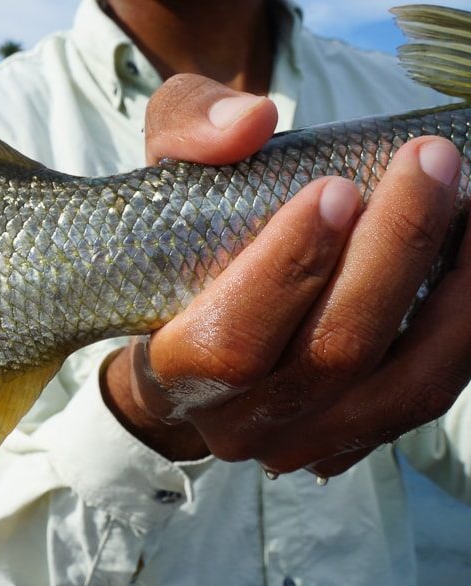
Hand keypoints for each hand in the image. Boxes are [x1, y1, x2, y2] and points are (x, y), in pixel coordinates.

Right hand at [101, 74, 470, 478]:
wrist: (192, 333)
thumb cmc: (181, 248)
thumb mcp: (164, 168)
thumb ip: (188, 127)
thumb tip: (250, 125)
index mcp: (172, 370)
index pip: (230, 345)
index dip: (288, 272)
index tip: (336, 187)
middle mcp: (237, 425)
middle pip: (333, 358)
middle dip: (392, 253)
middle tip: (429, 162)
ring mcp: (306, 442)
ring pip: (406, 386)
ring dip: (458, 290)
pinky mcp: (362, 437)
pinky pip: (436, 389)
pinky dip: (469, 320)